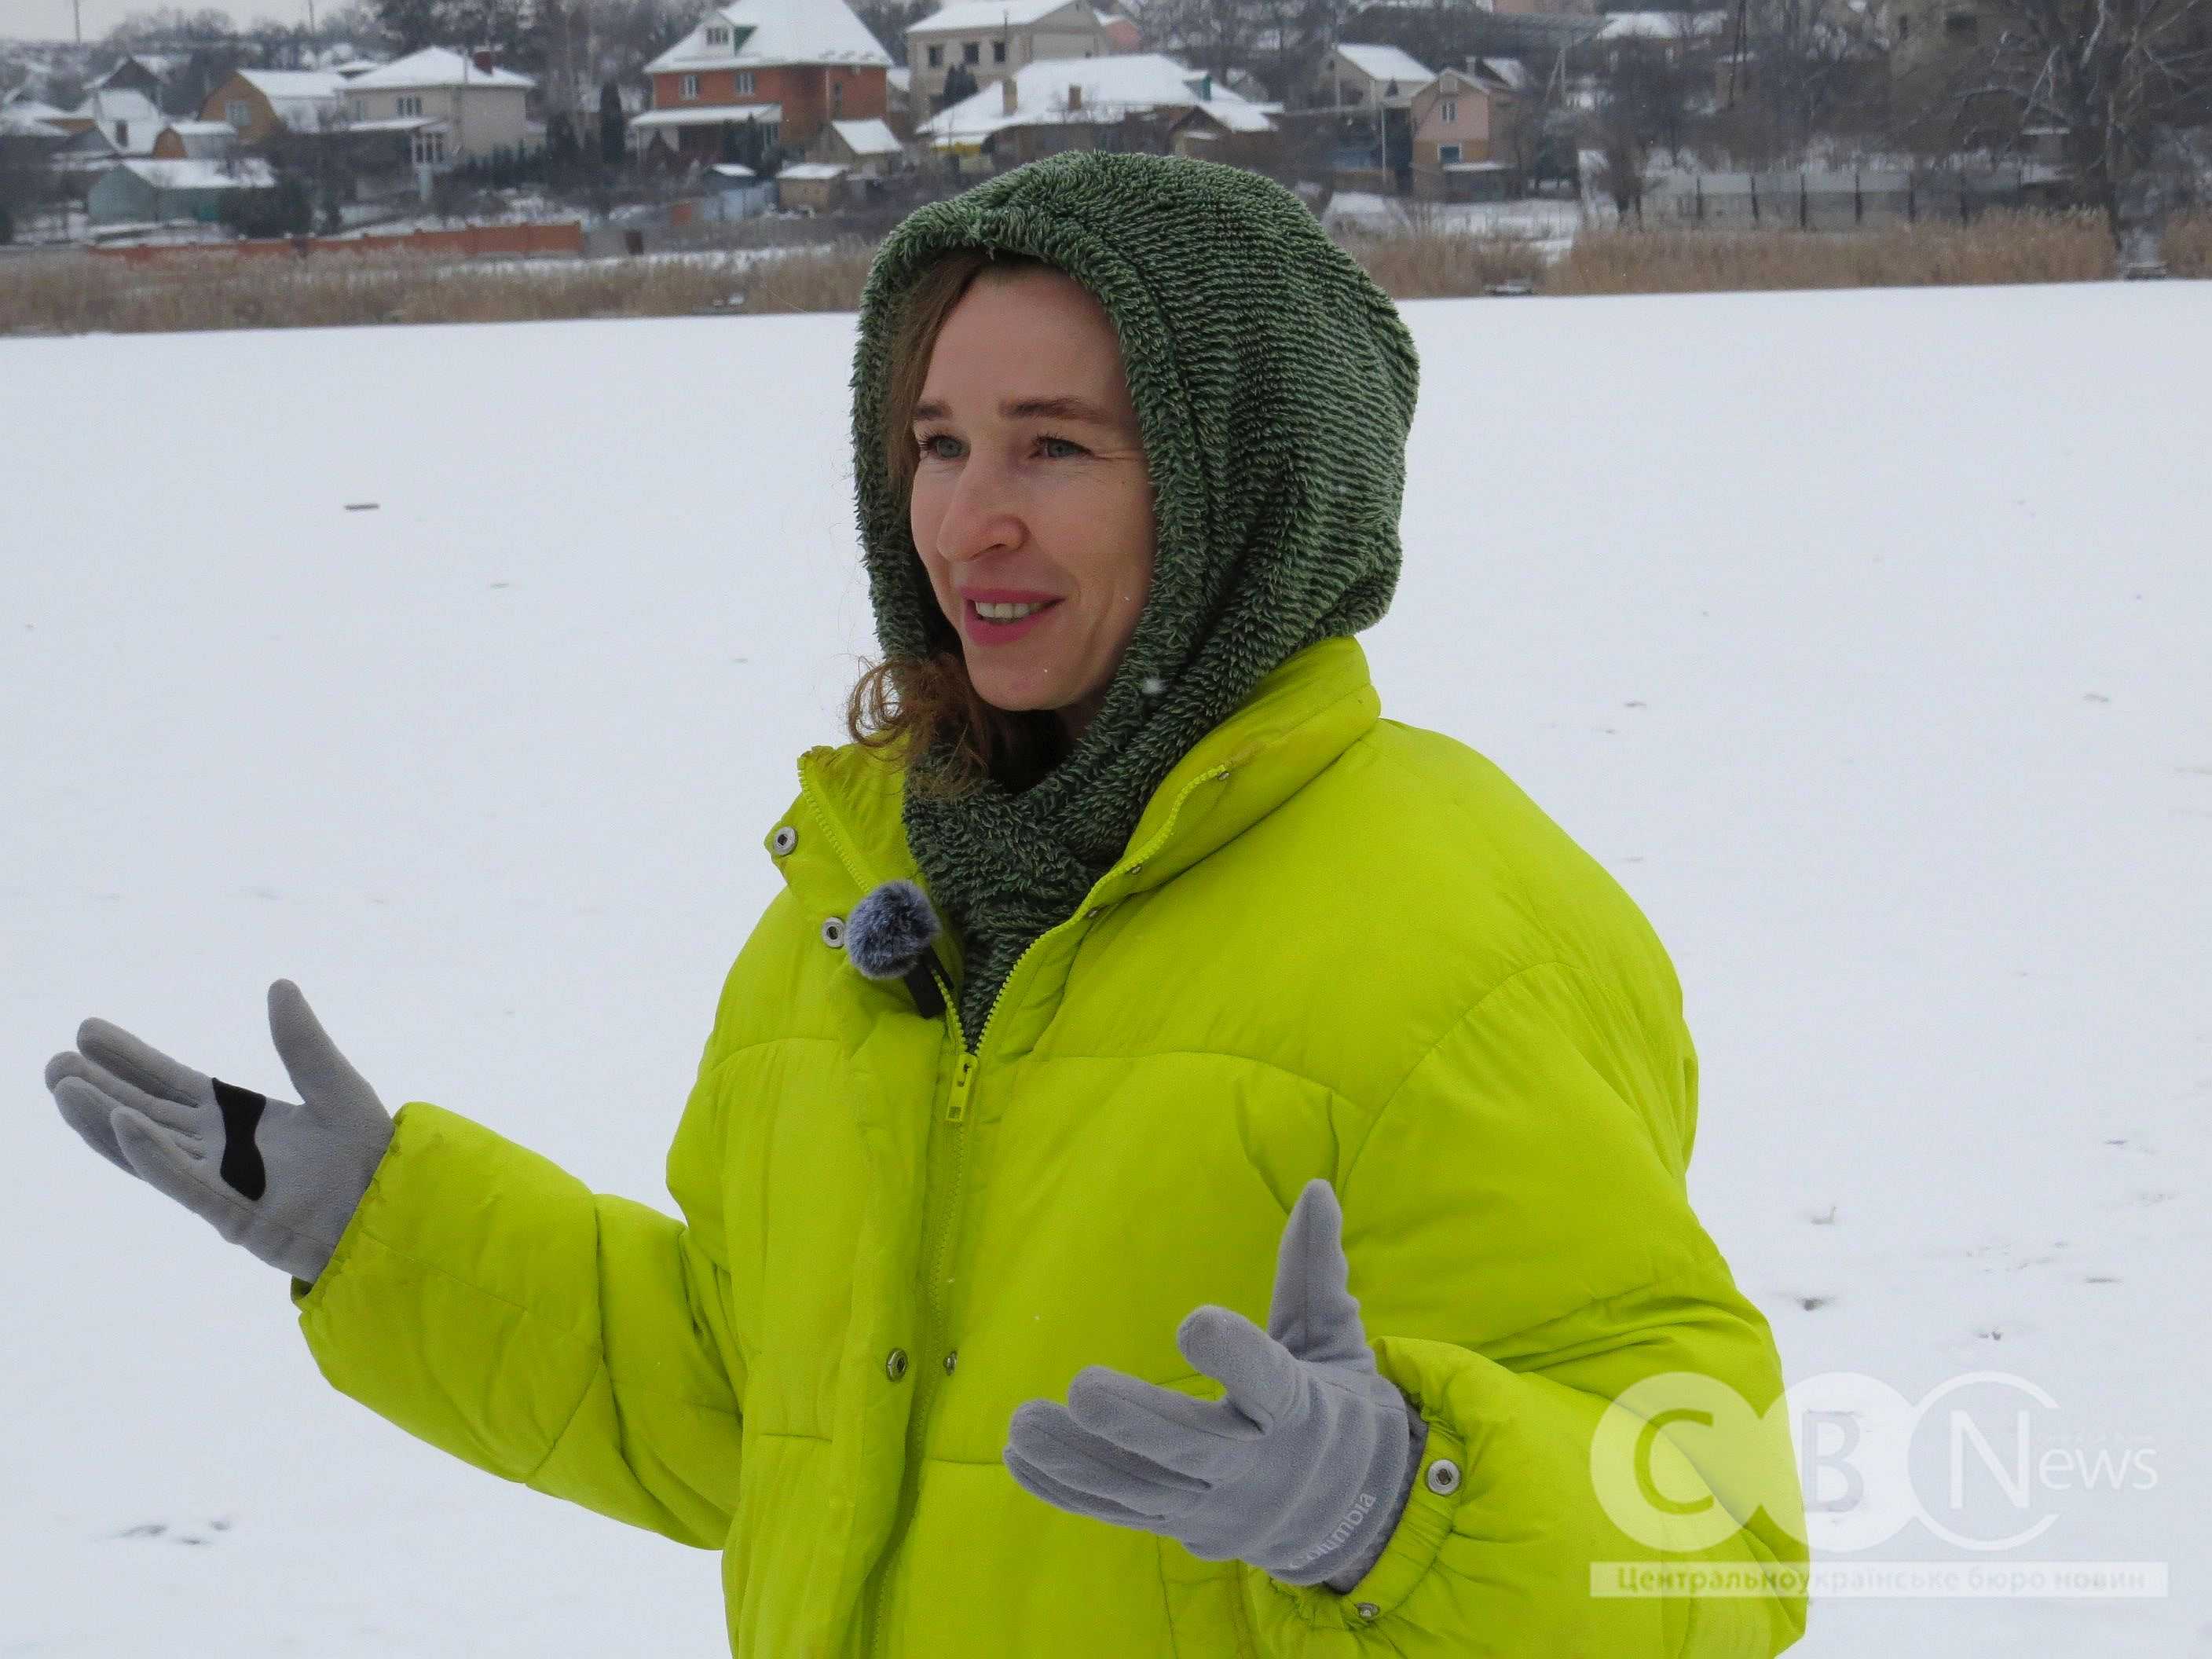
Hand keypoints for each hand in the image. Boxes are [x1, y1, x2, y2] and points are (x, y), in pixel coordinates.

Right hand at [46, 979, 395, 1285]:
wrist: (396, 1207)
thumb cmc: (370, 1156)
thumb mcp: (336, 1085)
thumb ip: (303, 1043)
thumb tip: (279, 986)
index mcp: (244, 1120)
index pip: (174, 1084)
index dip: (131, 1060)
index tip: (89, 1032)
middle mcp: (224, 1151)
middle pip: (149, 1112)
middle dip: (102, 1087)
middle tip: (55, 1062)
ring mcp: (224, 1183)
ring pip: (150, 1148)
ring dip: (105, 1119)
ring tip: (63, 1088)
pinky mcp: (234, 1213)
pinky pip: (184, 1181)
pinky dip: (152, 1155)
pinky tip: (120, 1122)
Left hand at [1004, 1178, 1418, 1588]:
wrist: (1354, 1516)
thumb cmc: (1336, 1407)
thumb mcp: (1334, 1339)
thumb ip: (1314, 1269)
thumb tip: (1317, 1188)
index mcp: (1300, 1412)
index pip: (1269, 1384)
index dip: (1235, 1356)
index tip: (1193, 1323)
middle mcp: (1256, 1467)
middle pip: (1194, 1450)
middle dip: (1137, 1423)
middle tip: (1081, 1388)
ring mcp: (1214, 1507)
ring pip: (1143, 1489)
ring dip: (1079, 1459)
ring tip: (1022, 1424)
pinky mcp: (1181, 1528)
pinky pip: (1119, 1513)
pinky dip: (1069, 1490)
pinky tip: (1021, 1458)